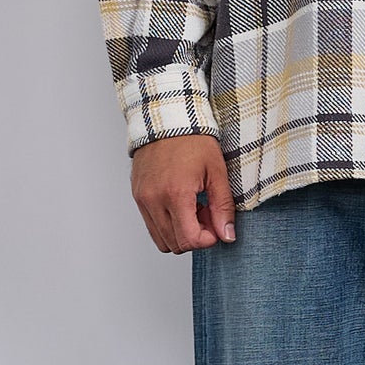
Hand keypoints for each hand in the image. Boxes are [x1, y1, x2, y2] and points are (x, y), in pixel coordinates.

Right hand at [130, 134, 236, 252]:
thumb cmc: (194, 141)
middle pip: (174, 244)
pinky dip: (167, 224)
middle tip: (207, 215)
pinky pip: (151, 225)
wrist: (168, 120)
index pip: (188, 240)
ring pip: (161, 239)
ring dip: (180, 233)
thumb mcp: (217, 173)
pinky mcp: (137, 196)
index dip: (206, 241)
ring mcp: (142, 199)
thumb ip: (223, 208)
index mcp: (176, 193)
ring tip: (193, 210)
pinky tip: (180, 205)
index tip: (216, 227)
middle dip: (195, 237)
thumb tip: (227, 236)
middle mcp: (154, 199)